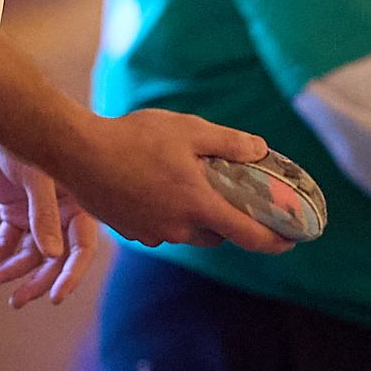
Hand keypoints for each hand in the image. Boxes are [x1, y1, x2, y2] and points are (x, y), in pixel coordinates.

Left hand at [0, 144, 100, 307]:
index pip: (82, 248)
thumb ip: (43, 215)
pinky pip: (10, 242)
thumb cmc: (25, 137)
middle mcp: (62, 214)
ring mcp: (38, 215)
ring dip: (12, 271)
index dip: (71, 275)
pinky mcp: (16, 212)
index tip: (56, 297)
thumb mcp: (36, 177)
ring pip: (30, 254)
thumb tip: (52, 255)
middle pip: (54, 258)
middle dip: (36, 280)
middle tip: (18, 300)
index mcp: (79, 204)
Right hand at [60, 110, 292, 255]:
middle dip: (228, 219)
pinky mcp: (131, 232)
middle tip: (230, 193)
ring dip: (196, 215)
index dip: (275, 240)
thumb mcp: (188, 129)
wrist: (78, 153)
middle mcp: (178, 227)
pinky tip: (154, 185)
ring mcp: (152, 233)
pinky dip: (168, 213)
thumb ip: (228, 142)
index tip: (292, 239)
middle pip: (217, 234)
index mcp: (198, 204)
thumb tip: (260, 150)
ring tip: (186, 182)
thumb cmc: (133, 138)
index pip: (248, 235)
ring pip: (188, 231)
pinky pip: (161, 228)